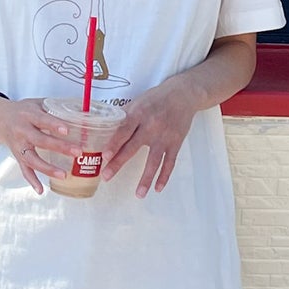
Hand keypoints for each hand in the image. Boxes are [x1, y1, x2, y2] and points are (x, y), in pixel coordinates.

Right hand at [0, 96, 72, 195]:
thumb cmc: (22, 111)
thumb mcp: (36, 103)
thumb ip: (54, 108)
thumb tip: (80, 111)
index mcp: (28, 116)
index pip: (42, 120)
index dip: (54, 125)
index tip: (67, 130)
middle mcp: (22, 131)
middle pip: (41, 141)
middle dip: (60, 147)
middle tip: (77, 152)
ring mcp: (19, 146)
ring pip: (32, 159)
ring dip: (48, 169)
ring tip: (64, 175)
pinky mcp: (17, 156)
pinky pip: (24, 170)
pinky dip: (32, 180)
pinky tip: (41, 190)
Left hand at [98, 78, 199, 197]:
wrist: (183, 94)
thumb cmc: (157, 98)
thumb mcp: (138, 101)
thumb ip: (124, 116)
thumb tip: (105, 129)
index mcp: (139, 113)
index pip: (124, 130)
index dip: (114, 143)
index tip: (105, 156)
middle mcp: (151, 126)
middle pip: (133, 147)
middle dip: (119, 163)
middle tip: (107, 176)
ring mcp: (164, 136)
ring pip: (154, 161)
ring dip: (146, 178)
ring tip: (139, 194)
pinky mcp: (175, 143)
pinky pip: (169, 163)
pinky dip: (164, 176)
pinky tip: (158, 188)